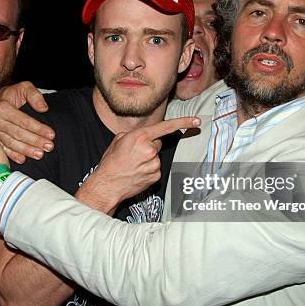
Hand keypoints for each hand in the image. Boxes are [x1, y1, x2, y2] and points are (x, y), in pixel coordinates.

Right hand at [0, 82, 54, 163]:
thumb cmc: (13, 93)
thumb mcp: (24, 87)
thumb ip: (34, 95)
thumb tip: (43, 108)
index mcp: (3, 108)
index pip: (24, 121)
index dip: (38, 128)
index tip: (51, 134)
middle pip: (18, 133)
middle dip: (35, 141)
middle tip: (49, 146)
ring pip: (12, 143)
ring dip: (26, 150)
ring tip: (40, 154)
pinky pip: (3, 148)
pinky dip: (13, 155)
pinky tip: (23, 159)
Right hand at [76, 117, 200, 212]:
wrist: (108, 184)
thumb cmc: (111, 162)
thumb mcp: (118, 140)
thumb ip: (134, 134)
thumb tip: (142, 136)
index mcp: (140, 137)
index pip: (166, 127)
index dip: (183, 122)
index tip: (196, 120)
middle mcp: (149, 149)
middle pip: (157, 143)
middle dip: (148, 146)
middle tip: (134, 154)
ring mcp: (154, 164)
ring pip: (156, 157)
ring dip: (147, 159)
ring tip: (133, 165)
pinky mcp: (156, 175)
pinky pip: (156, 168)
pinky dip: (148, 169)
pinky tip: (137, 172)